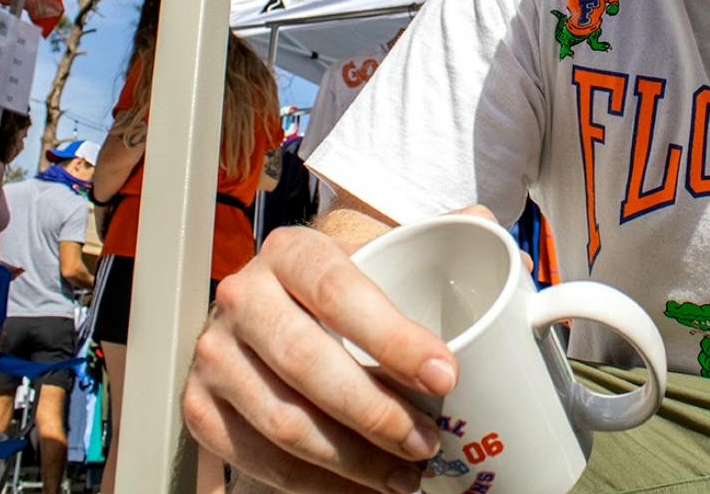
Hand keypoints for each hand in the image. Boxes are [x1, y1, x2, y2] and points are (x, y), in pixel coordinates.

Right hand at [183, 206, 497, 492]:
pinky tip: (360, 488)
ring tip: (404, 474)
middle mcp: (243, 296)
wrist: (281, 304)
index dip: (392, 338)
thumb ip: (446, 240)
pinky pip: (258, 459)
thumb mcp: (388, 252)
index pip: (338, 291)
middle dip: (375, 413)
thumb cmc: (349, 288)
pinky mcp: (202, 406)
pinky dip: (314, 485)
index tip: (445, 376)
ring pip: (283, 420)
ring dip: (351, 460)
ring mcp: (215, 354)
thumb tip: (507, 249)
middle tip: (427, 443)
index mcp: (292, 251)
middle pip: (307, 363)